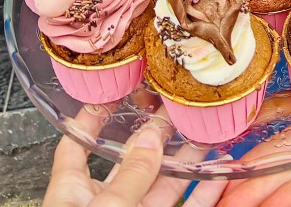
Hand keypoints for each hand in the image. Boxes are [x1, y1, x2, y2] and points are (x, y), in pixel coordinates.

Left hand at [42, 109, 227, 206]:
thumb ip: (132, 173)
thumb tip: (151, 134)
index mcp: (72, 196)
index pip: (77, 147)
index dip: (92, 118)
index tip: (114, 94)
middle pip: (131, 163)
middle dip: (158, 136)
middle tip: (181, 111)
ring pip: (162, 187)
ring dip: (186, 162)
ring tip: (209, 137)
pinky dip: (202, 194)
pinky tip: (218, 178)